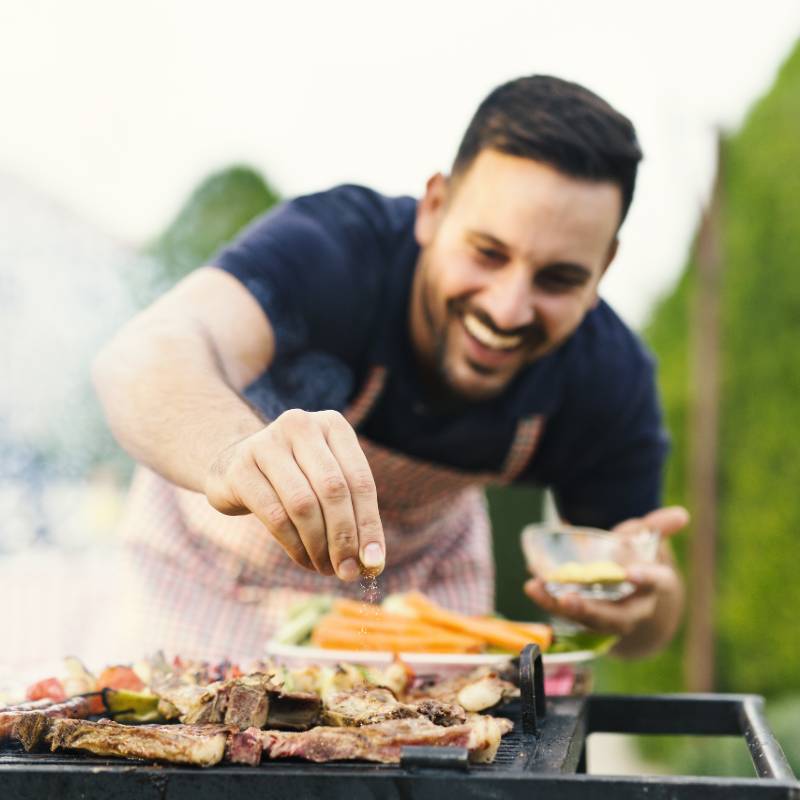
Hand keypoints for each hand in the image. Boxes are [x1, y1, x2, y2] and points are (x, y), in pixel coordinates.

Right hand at [205, 409, 384, 581]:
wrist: (234, 466)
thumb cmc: (295, 478)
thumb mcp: (326, 483)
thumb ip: (352, 514)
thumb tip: (372, 562)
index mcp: (333, 424)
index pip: (360, 480)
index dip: (369, 524)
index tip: (374, 562)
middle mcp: (301, 425)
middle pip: (333, 491)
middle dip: (344, 538)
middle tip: (348, 572)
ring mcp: (267, 443)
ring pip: (304, 505)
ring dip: (319, 546)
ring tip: (326, 568)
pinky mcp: (240, 468)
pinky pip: (275, 515)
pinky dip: (294, 545)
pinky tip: (304, 560)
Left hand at [523, 506, 688, 637]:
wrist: (634, 598)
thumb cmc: (639, 562)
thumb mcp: (648, 543)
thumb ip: (657, 527)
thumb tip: (681, 514)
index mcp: (654, 586)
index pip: (656, 583)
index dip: (645, 578)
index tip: (632, 573)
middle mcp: (633, 608)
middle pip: (615, 617)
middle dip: (591, 610)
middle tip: (569, 599)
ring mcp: (608, 618)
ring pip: (586, 620)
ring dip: (559, 606)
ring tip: (535, 588)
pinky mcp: (586, 618)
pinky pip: (567, 613)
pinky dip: (549, 600)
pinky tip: (532, 585)